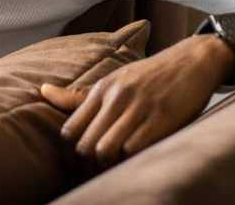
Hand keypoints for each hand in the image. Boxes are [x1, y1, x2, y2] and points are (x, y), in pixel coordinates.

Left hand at [40, 35, 234, 166]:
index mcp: (102, 89)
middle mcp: (116, 97)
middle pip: (85, 145)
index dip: (70, 155)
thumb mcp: (113, 79)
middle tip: (96, 173)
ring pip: (106, 150)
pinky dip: (131, 160)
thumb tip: (42, 91)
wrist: (192, 60)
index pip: (70, 130)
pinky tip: (136, 158)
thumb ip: (80, 95)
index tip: (78, 166)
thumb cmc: (150, 75)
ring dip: (109, 165)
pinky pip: (134, 149)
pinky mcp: (161, 119)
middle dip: (88, 166)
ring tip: (116, 167)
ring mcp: (138, 108)